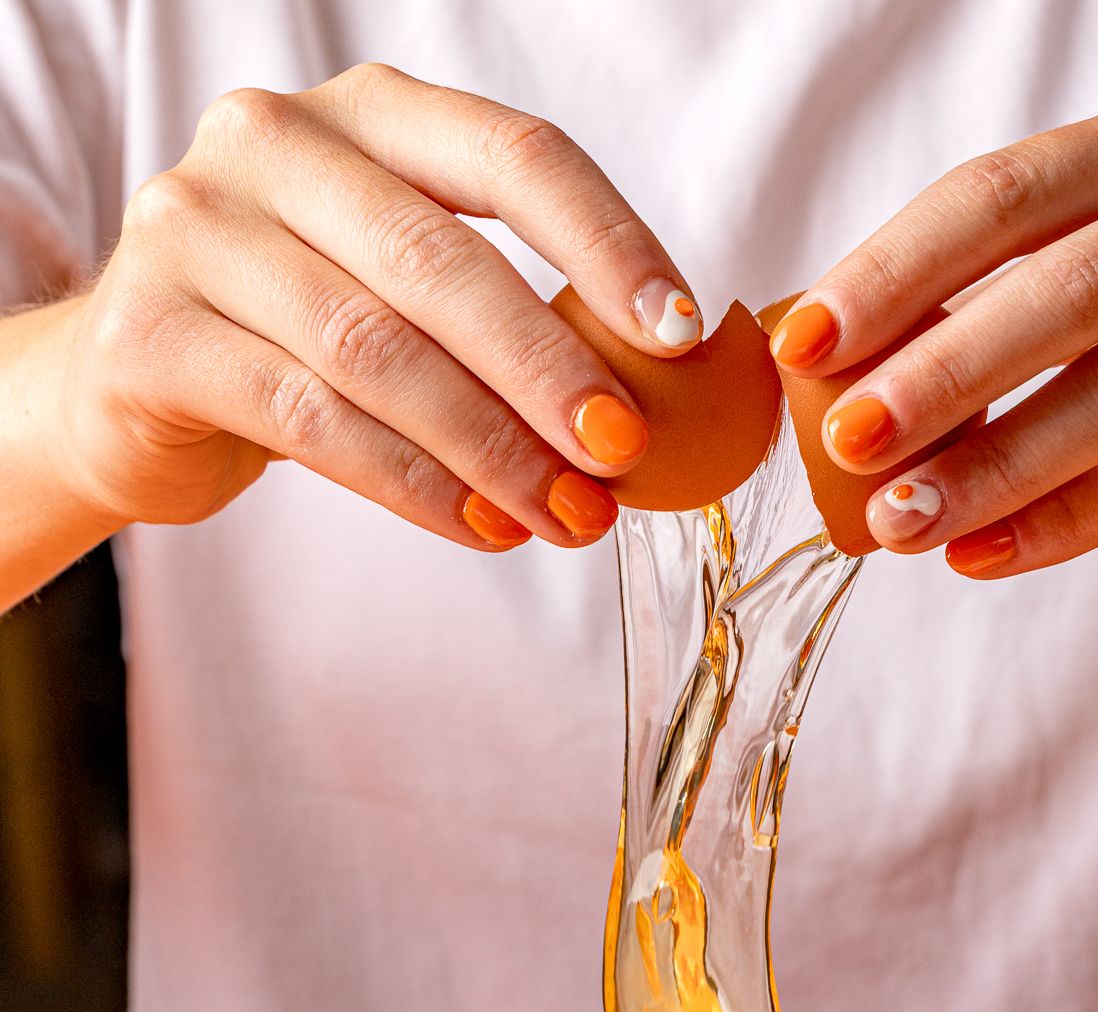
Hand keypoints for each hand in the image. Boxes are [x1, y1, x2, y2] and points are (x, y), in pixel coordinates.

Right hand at [51, 64, 703, 551]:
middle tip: (622, 455)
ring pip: (376, 349)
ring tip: (566, 516)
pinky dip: (412, 483)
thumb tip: (650, 408)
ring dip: (490, 447)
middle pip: (442, 263)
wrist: (134, 387)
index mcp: (368, 115)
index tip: (680, 336)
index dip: (606, 242)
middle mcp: (276, 144)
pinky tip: (481, 527)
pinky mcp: (153, 335)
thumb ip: (506, 317)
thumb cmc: (304, 340)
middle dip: (548, 371)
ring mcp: (197, 230)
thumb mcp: (405, 293)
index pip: (511, 154)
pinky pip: (310, 420)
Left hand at [770, 96, 1097, 576]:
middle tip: (845, 446)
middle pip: (1068, 288)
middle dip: (942, 373)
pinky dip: (1078, 519)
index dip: (897, 270)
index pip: (1006, 194)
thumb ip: (1022, 291)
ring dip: (1002, 465)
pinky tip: (989, 555)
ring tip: (905, 523)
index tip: (806, 345)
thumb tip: (852, 379)